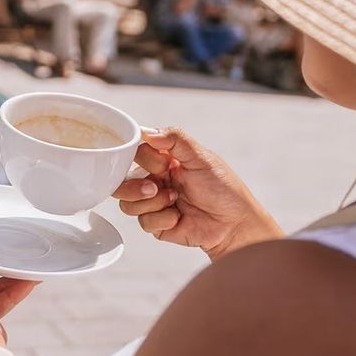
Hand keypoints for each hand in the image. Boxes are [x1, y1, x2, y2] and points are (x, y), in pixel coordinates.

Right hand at [115, 128, 281, 259]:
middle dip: (134, 186)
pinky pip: (143, 222)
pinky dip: (162, 220)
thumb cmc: (224, 189)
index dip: (142, 159)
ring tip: (174, 201)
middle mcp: (155, 180)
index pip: (134, 153)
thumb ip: (175, 139)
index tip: (160, 164)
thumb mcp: (202, 157)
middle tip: (154, 188)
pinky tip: (178, 217)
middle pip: (121, 181)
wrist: (234, 224)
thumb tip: (147, 131)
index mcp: (164, 160)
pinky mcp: (157, 224)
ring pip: (127, 203)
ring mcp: (154, 203)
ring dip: (151, 203)